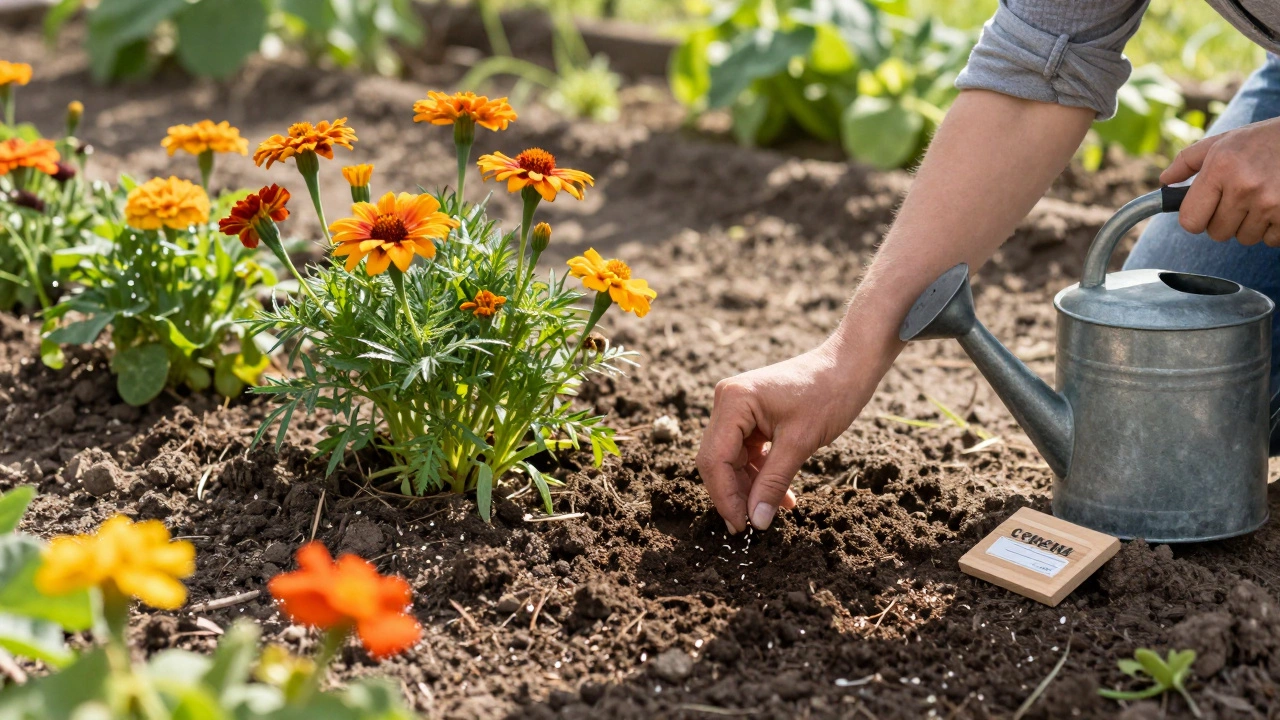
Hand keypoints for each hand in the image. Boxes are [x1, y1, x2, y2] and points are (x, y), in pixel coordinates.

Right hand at [695, 340, 869, 532]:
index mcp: (733, 401)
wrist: (849, 365)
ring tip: (773, 512)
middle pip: (718, 460)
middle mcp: (727, 401)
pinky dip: (761, 474)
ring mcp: (738, 407)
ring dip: (751, 487)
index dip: (726, 497)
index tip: (742, 527)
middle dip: (736, 494)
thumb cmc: (828, 395)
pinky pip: (747, 451)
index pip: (715, 459)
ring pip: (732, 460)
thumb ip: (773, 483)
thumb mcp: (800, 443)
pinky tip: (781, 496)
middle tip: (752, 527)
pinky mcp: (751, 415)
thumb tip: (757, 521)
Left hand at [1162, 117, 1279, 245]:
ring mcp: (1270, 203)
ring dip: (1251, 225)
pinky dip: (1274, 229)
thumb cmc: (1266, 140)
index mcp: (1221, 167)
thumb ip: (1189, 160)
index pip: (1190, 221)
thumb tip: (1164, 182)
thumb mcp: (1226, 141)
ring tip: (1264, 198)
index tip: (1205, 211)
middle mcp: (1244, 186)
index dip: (1196, 219)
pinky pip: (1271, 240)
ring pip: (1245, 238)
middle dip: (1225, 220)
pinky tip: (1279, 205)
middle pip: (1217, 233)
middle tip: (1241, 199)